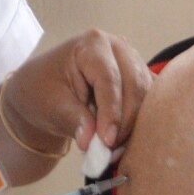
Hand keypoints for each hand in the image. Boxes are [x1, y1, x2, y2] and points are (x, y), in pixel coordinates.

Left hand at [7, 29, 152, 157]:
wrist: (44, 89)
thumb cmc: (43, 90)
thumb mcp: (51, 105)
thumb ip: (74, 120)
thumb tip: (92, 141)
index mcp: (93, 43)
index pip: (109, 80)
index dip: (111, 113)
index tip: (107, 142)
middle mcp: (119, 47)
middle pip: (134, 87)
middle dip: (124, 123)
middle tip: (110, 151)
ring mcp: (133, 61)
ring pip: (146, 97)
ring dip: (134, 126)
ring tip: (113, 149)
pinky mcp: (140, 79)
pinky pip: (150, 103)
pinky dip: (140, 124)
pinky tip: (124, 141)